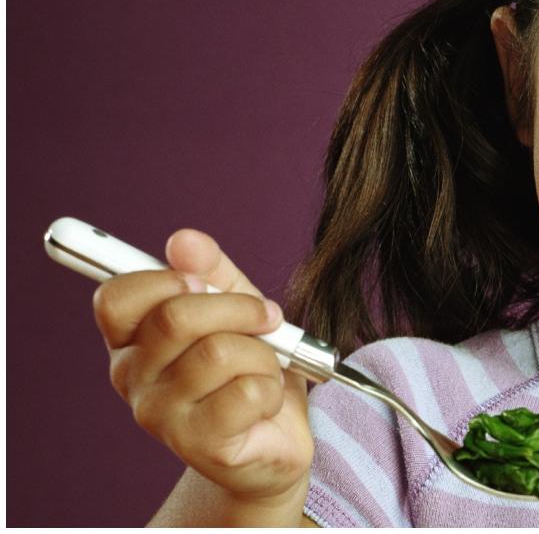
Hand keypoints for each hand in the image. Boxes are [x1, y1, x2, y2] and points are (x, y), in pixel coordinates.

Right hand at [92, 228, 312, 502]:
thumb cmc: (249, 368)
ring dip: (263, 355)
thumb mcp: (237, 308)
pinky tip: (264, 403)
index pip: (116, 298)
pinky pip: (246, 392)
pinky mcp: (199, 445)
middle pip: (176, 318)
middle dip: (238, 308)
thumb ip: (212, 271)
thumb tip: (184, 240)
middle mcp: (133, 378)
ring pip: (219, 353)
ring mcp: (161, 416)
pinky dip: (272, 388)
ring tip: (264, 369)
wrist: (277, 440)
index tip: (201, 281)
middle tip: (268, 318)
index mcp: (130, 341)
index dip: (164, 279)